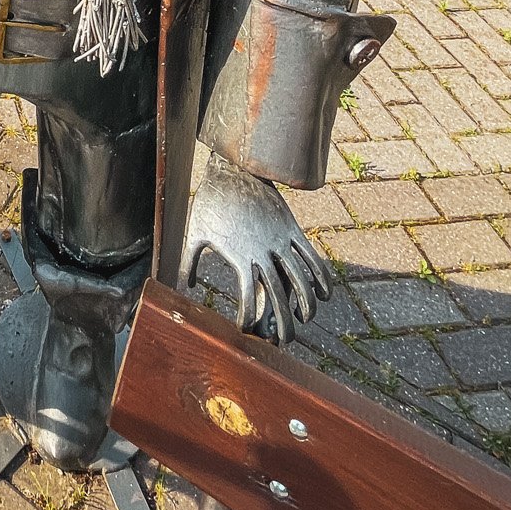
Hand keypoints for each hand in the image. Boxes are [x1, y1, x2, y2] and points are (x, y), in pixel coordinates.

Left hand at [181, 155, 331, 343]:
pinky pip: (312, 256)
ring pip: (301, 278)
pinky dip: (322, 277)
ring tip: (306, 320)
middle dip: (283, 322)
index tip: (247, 330)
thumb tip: (185, 287)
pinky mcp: (292, 228)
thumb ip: (189, 261)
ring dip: (307, 303)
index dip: (250, 317)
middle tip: (285, 342)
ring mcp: (281, 239)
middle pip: (279, 294)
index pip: (249, 296)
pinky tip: (325, 295)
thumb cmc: (210, 201)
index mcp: (240, 255)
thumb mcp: (196, 232)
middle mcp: (263, 250)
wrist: (233, 167)